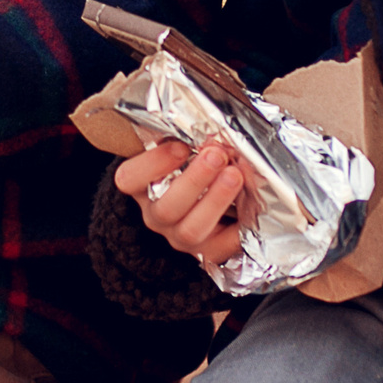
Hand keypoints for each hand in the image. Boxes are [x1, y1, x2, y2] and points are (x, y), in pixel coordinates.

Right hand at [114, 140, 246, 267]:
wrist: (194, 210)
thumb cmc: (186, 171)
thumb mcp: (177, 153)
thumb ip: (187, 140)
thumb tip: (215, 130)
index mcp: (142, 188)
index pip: (129, 178)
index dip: (154, 162)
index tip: (181, 145)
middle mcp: (157, 215)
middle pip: (166, 207)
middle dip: (195, 179)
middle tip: (217, 154)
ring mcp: (181, 237)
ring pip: (191, 229)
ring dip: (216, 200)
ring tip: (235, 175)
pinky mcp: (209, 251)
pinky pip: (225, 246)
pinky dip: (241, 227)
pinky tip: (253, 203)